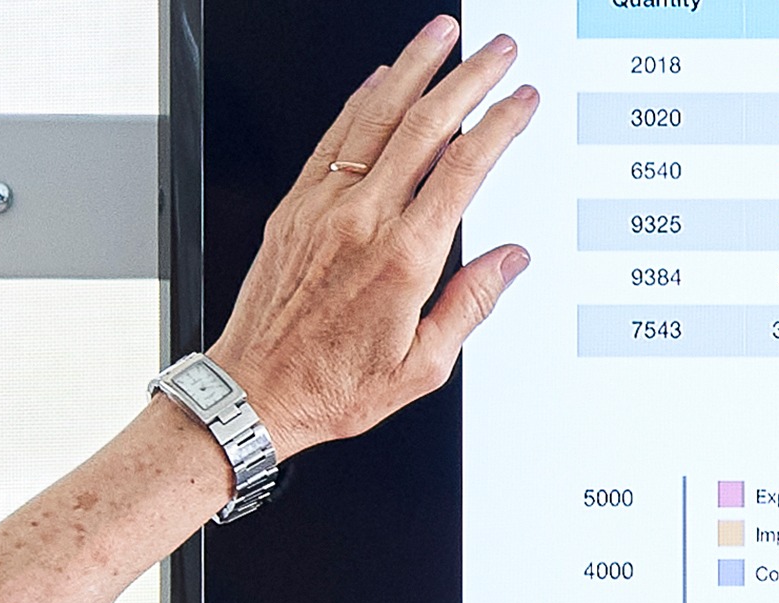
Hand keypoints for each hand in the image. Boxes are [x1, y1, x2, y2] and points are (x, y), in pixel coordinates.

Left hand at [203, 22, 541, 452]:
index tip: (522, 100)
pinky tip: (382, 76)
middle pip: (425, 126)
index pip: (464, 169)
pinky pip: (334, 137)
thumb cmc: (333, 386)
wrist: (256, 391)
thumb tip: (511, 259)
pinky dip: (362, 99)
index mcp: (403, 258)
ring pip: (376, 115)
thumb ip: (472, 303)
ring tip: (442, 34)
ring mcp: (323, 206)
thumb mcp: (424, 366)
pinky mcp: (294, 206)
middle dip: (468, 77)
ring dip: (414, 66)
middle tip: (498, 48)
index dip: (499, 125)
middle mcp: (362, 220)